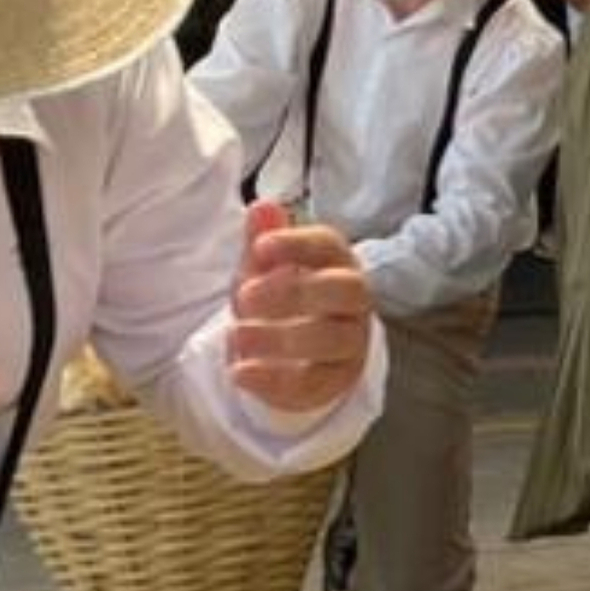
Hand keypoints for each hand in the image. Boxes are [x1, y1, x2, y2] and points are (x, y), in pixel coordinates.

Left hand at [228, 201, 377, 414]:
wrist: (288, 350)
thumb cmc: (279, 297)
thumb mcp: (264, 268)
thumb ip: (264, 240)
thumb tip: (262, 206)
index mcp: (336, 263)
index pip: (329, 246)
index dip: (297, 244)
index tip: (260, 247)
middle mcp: (353, 301)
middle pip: (347, 290)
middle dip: (297, 291)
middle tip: (245, 297)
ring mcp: (350, 342)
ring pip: (334, 339)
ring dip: (282, 338)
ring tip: (236, 335)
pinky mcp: (336, 380)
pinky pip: (315, 383)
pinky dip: (276, 380)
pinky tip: (240, 372)